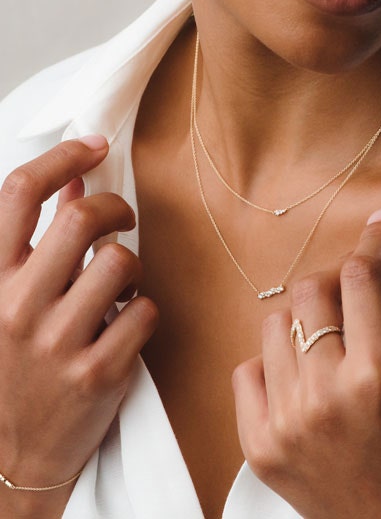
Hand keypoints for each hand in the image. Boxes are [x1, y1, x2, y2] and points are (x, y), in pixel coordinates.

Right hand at [0, 137, 156, 504]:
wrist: (15, 455)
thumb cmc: (15, 368)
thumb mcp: (10, 300)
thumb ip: (38, 241)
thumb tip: (74, 185)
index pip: (20, 193)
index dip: (62, 157)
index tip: (93, 146)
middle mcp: (18, 305)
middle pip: (83, 218)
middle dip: (117, 208)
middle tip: (123, 220)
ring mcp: (59, 342)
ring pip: (122, 262)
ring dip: (133, 266)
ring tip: (122, 285)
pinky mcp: (99, 372)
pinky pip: (145, 311)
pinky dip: (144, 310)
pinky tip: (127, 325)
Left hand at [233, 211, 380, 517]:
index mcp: (378, 377)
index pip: (360, 278)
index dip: (371, 244)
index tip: (380, 228)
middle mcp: (323, 396)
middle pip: (307, 292)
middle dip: (334, 284)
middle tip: (353, 299)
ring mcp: (284, 422)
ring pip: (273, 325)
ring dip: (303, 325)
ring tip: (330, 353)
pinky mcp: (258, 445)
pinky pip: (247, 369)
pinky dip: (272, 366)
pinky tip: (302, 384)